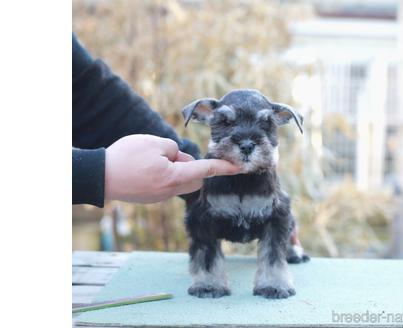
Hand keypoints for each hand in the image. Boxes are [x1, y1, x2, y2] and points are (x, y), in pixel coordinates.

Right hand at [105, 134, 240, 202]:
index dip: (223, 167)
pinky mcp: (151, 198)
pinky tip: (146, 168)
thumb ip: (174, 149)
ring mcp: (160, 197)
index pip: (205, 170)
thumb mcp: (153, 143)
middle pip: (195, 179)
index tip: (240, 167)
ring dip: (176, 169)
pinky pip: (167, 185)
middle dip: (192, 166)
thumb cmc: (126, 157)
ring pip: (180, 182)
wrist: (99, 177)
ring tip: (154, 160)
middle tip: (171, 155)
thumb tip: (178, 159)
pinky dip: (165, 175)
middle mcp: (169, 191)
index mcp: (173, 177)